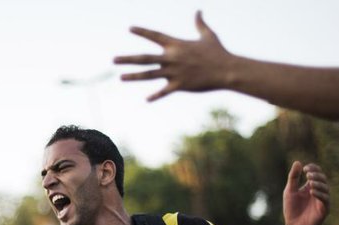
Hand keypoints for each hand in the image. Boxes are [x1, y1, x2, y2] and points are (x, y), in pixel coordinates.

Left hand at [114, 11, 232, 100]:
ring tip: (120, 77)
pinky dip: (156, 95)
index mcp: (176, 45)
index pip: (155, 35)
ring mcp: (174, 72)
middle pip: (145, 58)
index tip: (130, 28)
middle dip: (128, 59)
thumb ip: (200, 23)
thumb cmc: (218, 52)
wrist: (226, 70)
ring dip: (134, 76)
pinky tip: (147, 99)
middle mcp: (172, 58)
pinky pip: (164, 91)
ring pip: (149, 75)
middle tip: (113, 60)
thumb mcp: (208, 35)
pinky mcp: (180, 85)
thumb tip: (199, 10)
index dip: (142, 31)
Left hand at [282, 162, 329, 224]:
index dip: (313, 169)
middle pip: (322, 179)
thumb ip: (293, 178)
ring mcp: (322, 201)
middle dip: (316, 175)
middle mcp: (318, 192)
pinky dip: (319, 194)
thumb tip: (298, 162)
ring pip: (325, 188)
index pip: (316, 173)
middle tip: (308, 174)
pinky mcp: (324, 209)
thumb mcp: (290, 191)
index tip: (305, 168)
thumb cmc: (291, 209)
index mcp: (311, 187)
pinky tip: (312, 191)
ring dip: (318, 183)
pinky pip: (325, 199)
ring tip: (310, 182)